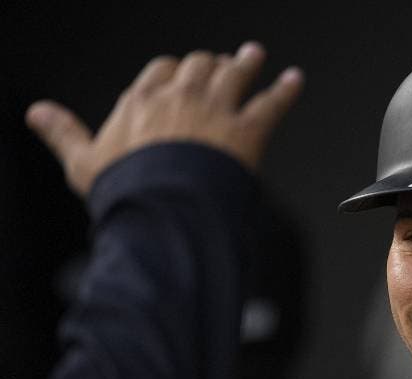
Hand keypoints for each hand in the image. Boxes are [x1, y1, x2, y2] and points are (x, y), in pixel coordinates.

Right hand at [25, 41, 302, 196]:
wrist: (164, 210)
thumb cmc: (127, 191)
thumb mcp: (84, 164)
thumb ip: (64, 134)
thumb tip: (37, 113)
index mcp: (143, 101)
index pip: (160, 70)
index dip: (173, 72)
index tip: (179, 75)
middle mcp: (182, 97)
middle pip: (199, 65)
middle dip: (211, 65)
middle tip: (223, 66)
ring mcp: (217, 110)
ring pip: (234, 73)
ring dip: (246, 62)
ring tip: (254, 55)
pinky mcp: (249, 129)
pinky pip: (272, 101)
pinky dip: (286, 89)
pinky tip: (296, 80)